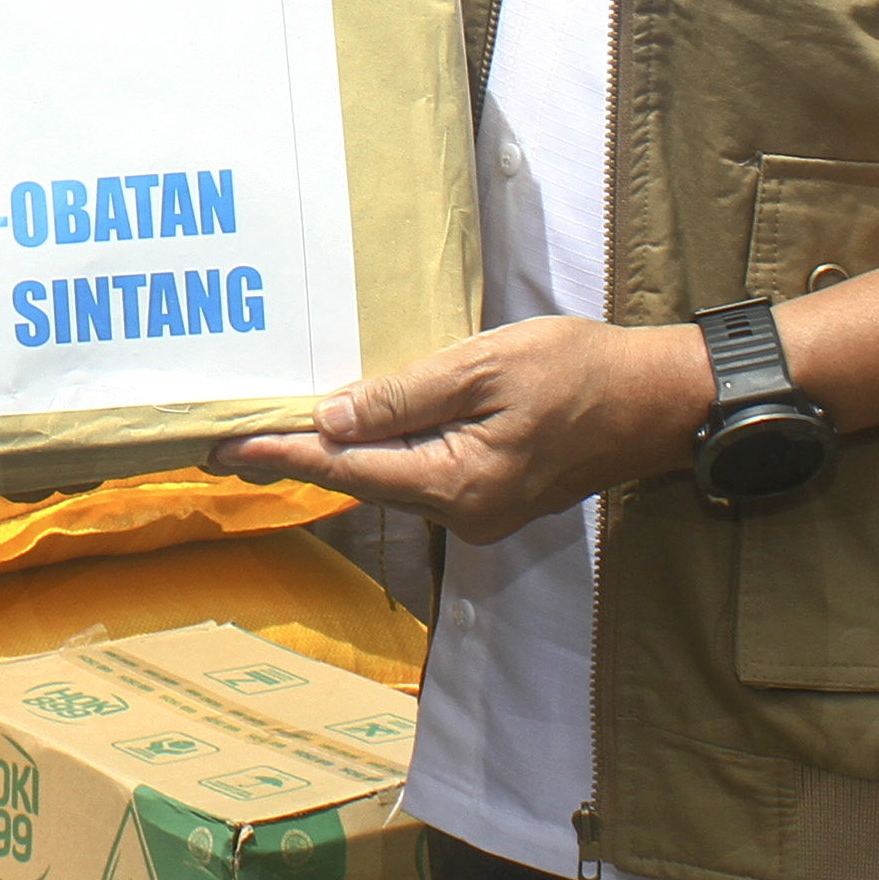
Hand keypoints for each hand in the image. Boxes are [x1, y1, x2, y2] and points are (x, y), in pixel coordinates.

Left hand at [206, 318, 709, 544]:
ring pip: (390, 480)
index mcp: (456, 483)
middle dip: (297, 460)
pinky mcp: (493, 497)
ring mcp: (479, 513)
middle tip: (228, 444)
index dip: (281, 455)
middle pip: (361, 482)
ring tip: (278, 433)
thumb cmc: (579, 371)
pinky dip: (382, 455)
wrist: (656, 401)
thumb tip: (330, 420)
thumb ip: (404, 395)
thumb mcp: (484, 366)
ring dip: (338, 456)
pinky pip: (421, 475)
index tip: (222, 450)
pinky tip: (354, 431)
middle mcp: (461, 513)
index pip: (346, 468)